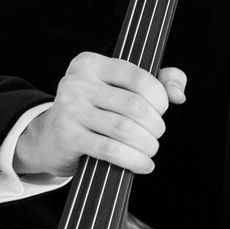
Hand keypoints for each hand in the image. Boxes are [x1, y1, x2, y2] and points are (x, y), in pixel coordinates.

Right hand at [14, 53, 186, 178]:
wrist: (51, 138)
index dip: (160, 99)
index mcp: (92, 64)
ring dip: (147, 145)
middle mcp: (77, 82)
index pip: (140, 78)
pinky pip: (111, 150)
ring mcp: (69, 109)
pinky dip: (135, 160)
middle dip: (156, 126)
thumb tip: (178, 94)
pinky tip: (144, 164)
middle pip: (136, 107)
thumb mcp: (123, 89)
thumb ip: (160, 82)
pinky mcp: (67, 136)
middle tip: (155, 134)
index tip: (161, 110)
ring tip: (150, 149)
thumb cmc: (97, 111)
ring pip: (125, 130)